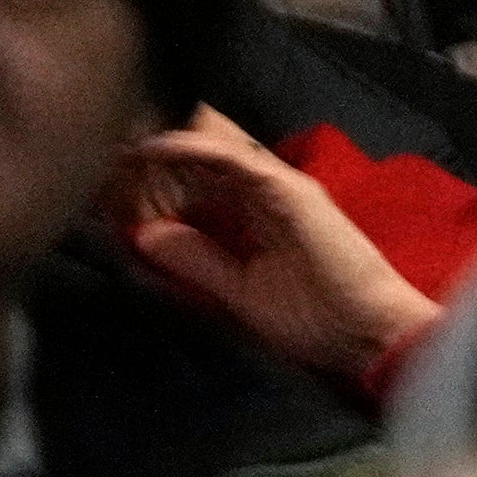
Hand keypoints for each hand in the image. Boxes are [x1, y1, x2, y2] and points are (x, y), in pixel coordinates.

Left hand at [106, 108, 442, 393]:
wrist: (368, 333)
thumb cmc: (315, 321)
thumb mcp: (239, 293)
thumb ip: (197, 260)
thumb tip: (145, 234)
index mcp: (259, 217)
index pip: (203, 183)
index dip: (160, 176)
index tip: (112, 179)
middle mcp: (269, 193)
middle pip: (204, 159)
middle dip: (157, 156)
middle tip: (108, 154)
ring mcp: (280, 187)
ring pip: (213, 149)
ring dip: (164, 146)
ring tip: (118, 144)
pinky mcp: (288, 190)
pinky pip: (231, 158)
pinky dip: (191, 148)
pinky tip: (152, 147)